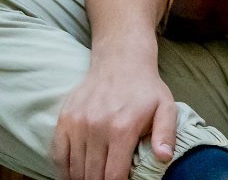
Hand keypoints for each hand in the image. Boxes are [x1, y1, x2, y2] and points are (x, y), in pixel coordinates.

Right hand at [53, 57, 176, 179]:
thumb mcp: (165, 107)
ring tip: (95, 176)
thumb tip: (164, 158)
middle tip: (109, 179)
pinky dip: (64, 169)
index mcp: (123, 128)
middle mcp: (97, 128)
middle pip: (93, 174)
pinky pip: (58, 155)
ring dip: (84, 177)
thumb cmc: (145, 89)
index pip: (114, 174)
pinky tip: (75, 172)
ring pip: (75, 168)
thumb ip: (166, 134)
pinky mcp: (64, 120)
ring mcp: (77, 124)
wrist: (120, 62)